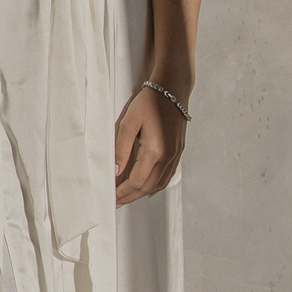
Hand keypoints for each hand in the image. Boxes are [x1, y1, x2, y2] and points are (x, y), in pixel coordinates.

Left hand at [115, 85, 187, 205]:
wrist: (172, 90)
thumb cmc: (149, 102)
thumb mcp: (129, 123)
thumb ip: (121, 148)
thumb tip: (115, 171)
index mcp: (155, 151)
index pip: (137, 181)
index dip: (123, 192)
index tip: (112, 196)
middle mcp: (168, 156)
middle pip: (148, 187)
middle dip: (131, 196)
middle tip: (117, 202)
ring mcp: (175, 155)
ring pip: (159, 184)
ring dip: (143, 193)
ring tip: (128, 196)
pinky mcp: (178, 151)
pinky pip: (167, 176)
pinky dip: (155, 185)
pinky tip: (146, 186)